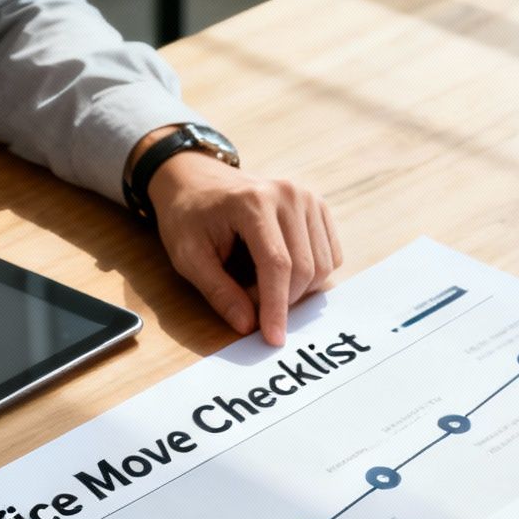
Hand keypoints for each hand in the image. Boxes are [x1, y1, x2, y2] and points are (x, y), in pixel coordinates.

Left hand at [149, 150, 341, 345]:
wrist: (197, 180)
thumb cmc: (189, 217)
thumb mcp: (188, 256)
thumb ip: (219, 292)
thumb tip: (248, 325)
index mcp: (253, 202)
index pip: (277, 265)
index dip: (276, 307)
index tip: (273, 339)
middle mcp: (288, 195)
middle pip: (305, 269)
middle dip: (282, 300)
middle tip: (248, 304)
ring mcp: (308, 198)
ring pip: (323, 266)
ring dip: (296, 290)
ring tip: (259, 285)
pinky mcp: (318, 207)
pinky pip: (330, 256)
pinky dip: (310, 276)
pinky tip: (280, 272)